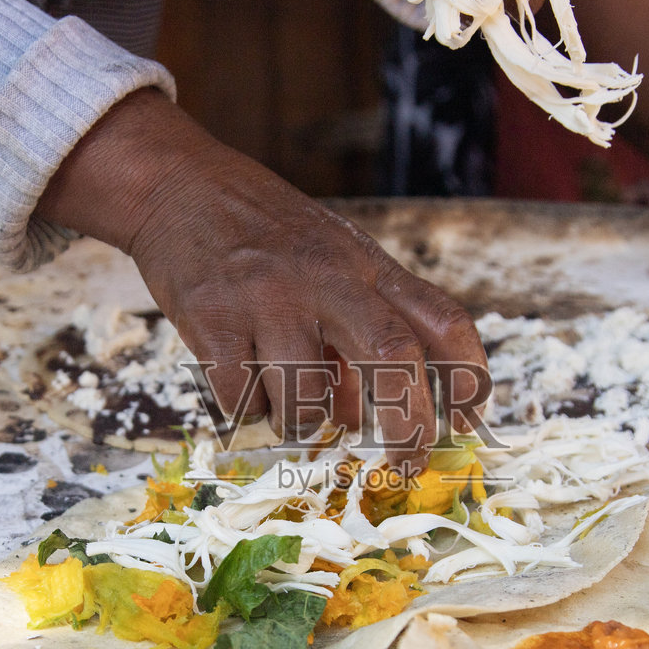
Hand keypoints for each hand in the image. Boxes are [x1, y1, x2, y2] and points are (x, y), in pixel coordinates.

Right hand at [36, 89, 489, 469]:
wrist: (179, 186)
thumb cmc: (266, 234)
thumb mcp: (328, 264)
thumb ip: (354, 335)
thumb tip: (360, 419)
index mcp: (365, 266)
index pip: (440, 319)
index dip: (468, 377)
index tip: (469, 423)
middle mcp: (325, 279)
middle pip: (392, 357)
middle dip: (408, 423)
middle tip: (404, 463)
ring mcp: (268, 299)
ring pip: (307, 398)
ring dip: (302, 422)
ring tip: (286, 402)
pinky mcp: (212, 321)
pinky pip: (244, 400)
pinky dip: (249, 409)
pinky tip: (241, 380)